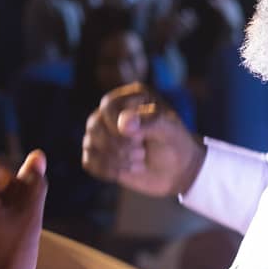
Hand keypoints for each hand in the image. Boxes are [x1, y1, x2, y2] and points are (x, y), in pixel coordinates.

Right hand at [81, 83, 205, 198]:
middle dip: (118, 145)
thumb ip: (151, 122)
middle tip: (142, 153)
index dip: (117, 125)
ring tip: (139, 161)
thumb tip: (122, 124)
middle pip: (94, 125)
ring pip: (89, 143)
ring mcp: (104, 133)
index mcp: (129, 97)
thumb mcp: (170, 130)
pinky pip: (88, 162)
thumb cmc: (176, 143)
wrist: (178, 171)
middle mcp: (112, 112)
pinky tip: (127, 171)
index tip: (139, 139)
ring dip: (115, 159)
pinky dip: (107, 170)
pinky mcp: (100, 154)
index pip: (108, 106)